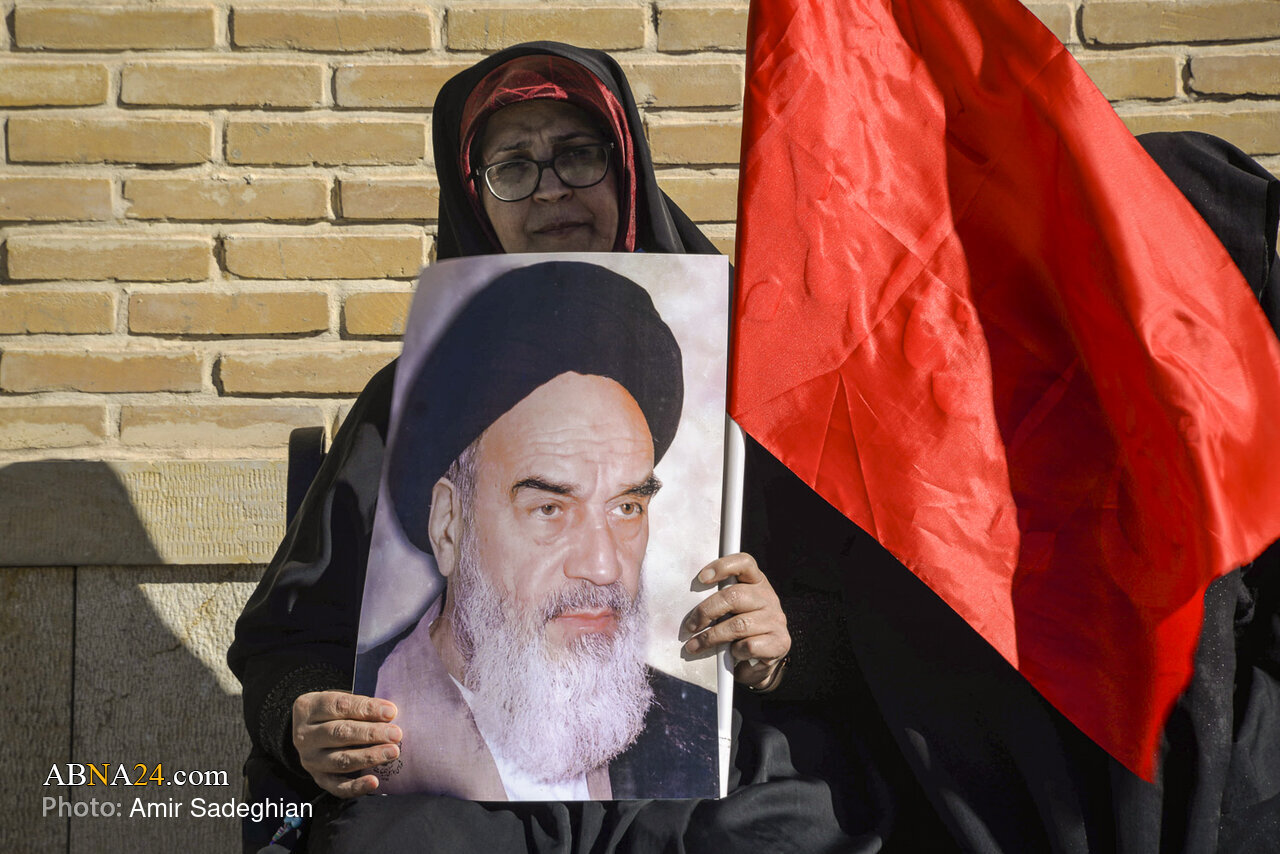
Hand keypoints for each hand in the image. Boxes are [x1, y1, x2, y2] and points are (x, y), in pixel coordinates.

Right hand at [292, 691, 400, 797]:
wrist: (312, 733)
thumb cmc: (334, 712)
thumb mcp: (340, 701)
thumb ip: (361, 705)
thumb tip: (391, 713)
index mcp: (308, 708)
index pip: (339, 706)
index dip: (366, 709)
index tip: (391, 712)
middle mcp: (305, 735)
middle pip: (340, 733)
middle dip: (371, 734)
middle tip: (396, 734)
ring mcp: (310, 759)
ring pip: (341, 759)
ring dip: (369, 757)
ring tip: (392, 753)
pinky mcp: (318, 779)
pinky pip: (338, 786)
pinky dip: (356, 786)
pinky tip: (374, 782)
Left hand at [682, 553, 789, 690]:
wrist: (760, 661)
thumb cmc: (739, 630)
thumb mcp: (731, 610)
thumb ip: (719, 600)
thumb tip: (687, 605)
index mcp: (756, 582)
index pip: (744, 563)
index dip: (722, 566)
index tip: (701, 578)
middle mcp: (768, 597)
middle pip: (734, 596)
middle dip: (706, 612)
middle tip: (690, 626)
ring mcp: (776, 620)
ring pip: (738, 625)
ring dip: (711, 637)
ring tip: (694, 646)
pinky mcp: (779, 643)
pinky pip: (749, 646)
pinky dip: (735, 651)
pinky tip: (731, 654)